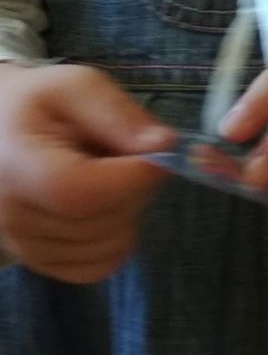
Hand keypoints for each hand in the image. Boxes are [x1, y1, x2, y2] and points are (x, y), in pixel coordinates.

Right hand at [0, 63, 172, 281]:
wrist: (0, 131)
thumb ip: (118, 113)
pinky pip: (98, 267)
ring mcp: (22, 246)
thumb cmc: (38, 105)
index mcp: (16, 165)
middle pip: (100, 222)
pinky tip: (104, 207)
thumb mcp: (75, 87)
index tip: (159, 156)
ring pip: (107, 247)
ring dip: (128, 213)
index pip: (79, 193)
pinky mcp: (39, 262)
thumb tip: (164, 145)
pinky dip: (115, 240)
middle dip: (135, 189)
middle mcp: (12, 216)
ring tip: (108, 178)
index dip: (130, 180)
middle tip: (128, 157)